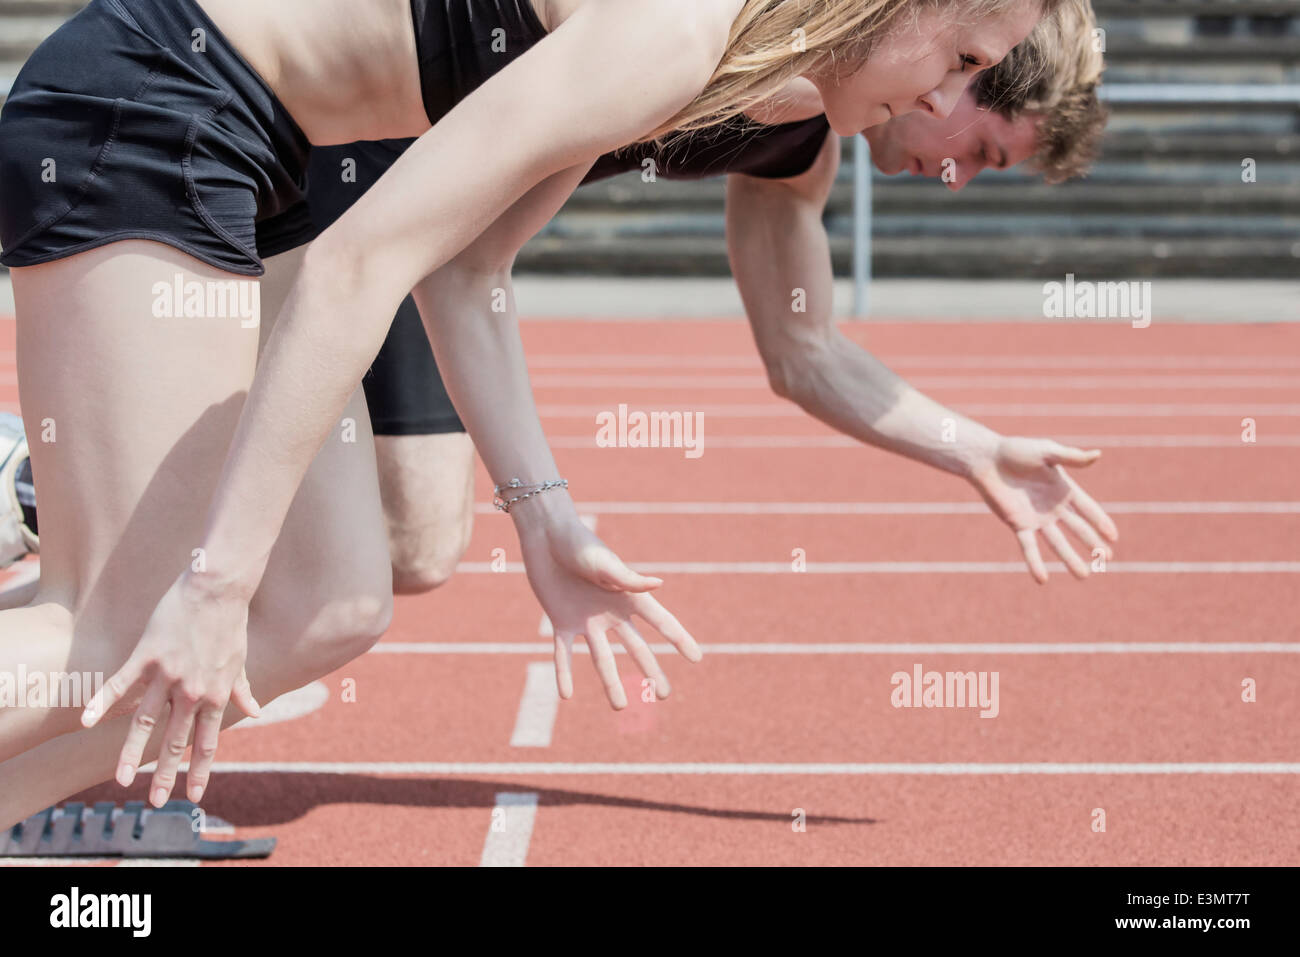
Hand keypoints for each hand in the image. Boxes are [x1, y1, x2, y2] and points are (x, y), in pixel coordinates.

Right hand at [82, 571, 260, 804]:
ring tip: (120, 780)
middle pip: (174, 740)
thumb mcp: (240, 661)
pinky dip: (103, 701)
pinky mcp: (148, 655)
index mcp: (216, 694)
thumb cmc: (230, 623)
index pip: (207, 741)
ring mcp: (169, 675)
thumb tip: (256, 712)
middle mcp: (193, 691)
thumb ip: (242, 690)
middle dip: (164, 774)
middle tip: (155, 803)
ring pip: (145, 722)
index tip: (195, 795)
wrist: (219, 589)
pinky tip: (88, 721)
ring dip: (131, 753)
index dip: (201, 770)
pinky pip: (121, 683)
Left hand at [521, 518, 701, 707]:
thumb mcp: (604, 562)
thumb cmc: (578, 543)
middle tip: (663, 696)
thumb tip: (658, 586)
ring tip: (619, 708)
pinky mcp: (561, 622)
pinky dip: (563, 673)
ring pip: (602, 659)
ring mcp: (587, 620)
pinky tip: (567, 696)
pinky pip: (563, 653)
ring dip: (611, 683)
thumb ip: (628, 579)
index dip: (679, 639)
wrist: (545, 536)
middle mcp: (611, 613)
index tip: (697, 658)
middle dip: (651, 672)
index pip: (660, 622)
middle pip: (637, 648)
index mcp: (628, 596)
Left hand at [969, 436, 1119, 582]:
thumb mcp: (1047, 451)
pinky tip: (1042, 579)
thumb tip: (1098, 455)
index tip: (1114, 538)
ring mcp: (1036, 518)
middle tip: (1106, 560)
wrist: (987, 459)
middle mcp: (1053, 507)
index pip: (1088, 509)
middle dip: (1092, 544)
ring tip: (1084, 575)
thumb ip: (1071, 457)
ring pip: (1057, 543)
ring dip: (1070, 559)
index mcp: (1064, 489)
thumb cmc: (1016, 450)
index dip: (1101, 522)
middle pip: (1078, 530)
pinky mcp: (1018, 525)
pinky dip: (1035, 562)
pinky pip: (1028, 547)